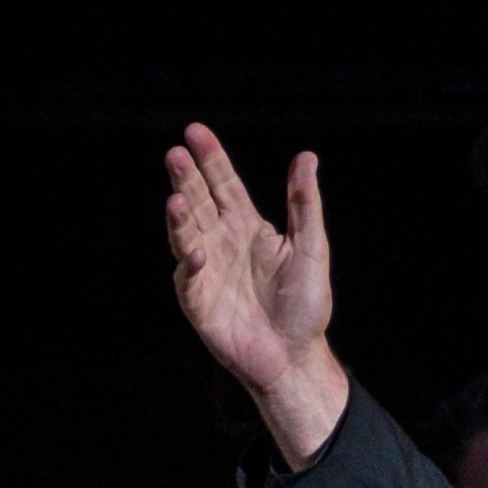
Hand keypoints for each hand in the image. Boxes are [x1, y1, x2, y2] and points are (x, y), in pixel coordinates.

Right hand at [165, 122, 347, 466]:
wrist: (295, 356)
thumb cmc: (306, 306)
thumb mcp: (311, 249)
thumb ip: (304, 205)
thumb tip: (307, 157)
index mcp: (247, 226)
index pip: (224, 184)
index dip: (210, 159)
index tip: (195, 132)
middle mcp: (221, 241)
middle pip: (199, 201)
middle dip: (186, 178)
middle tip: (176, 153)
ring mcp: (205, 268)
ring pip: (186, 233)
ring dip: (180, 216)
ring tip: (176, 198)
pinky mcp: (197, 298)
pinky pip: (188, 276)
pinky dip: (189, 261)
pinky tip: (194, 249)